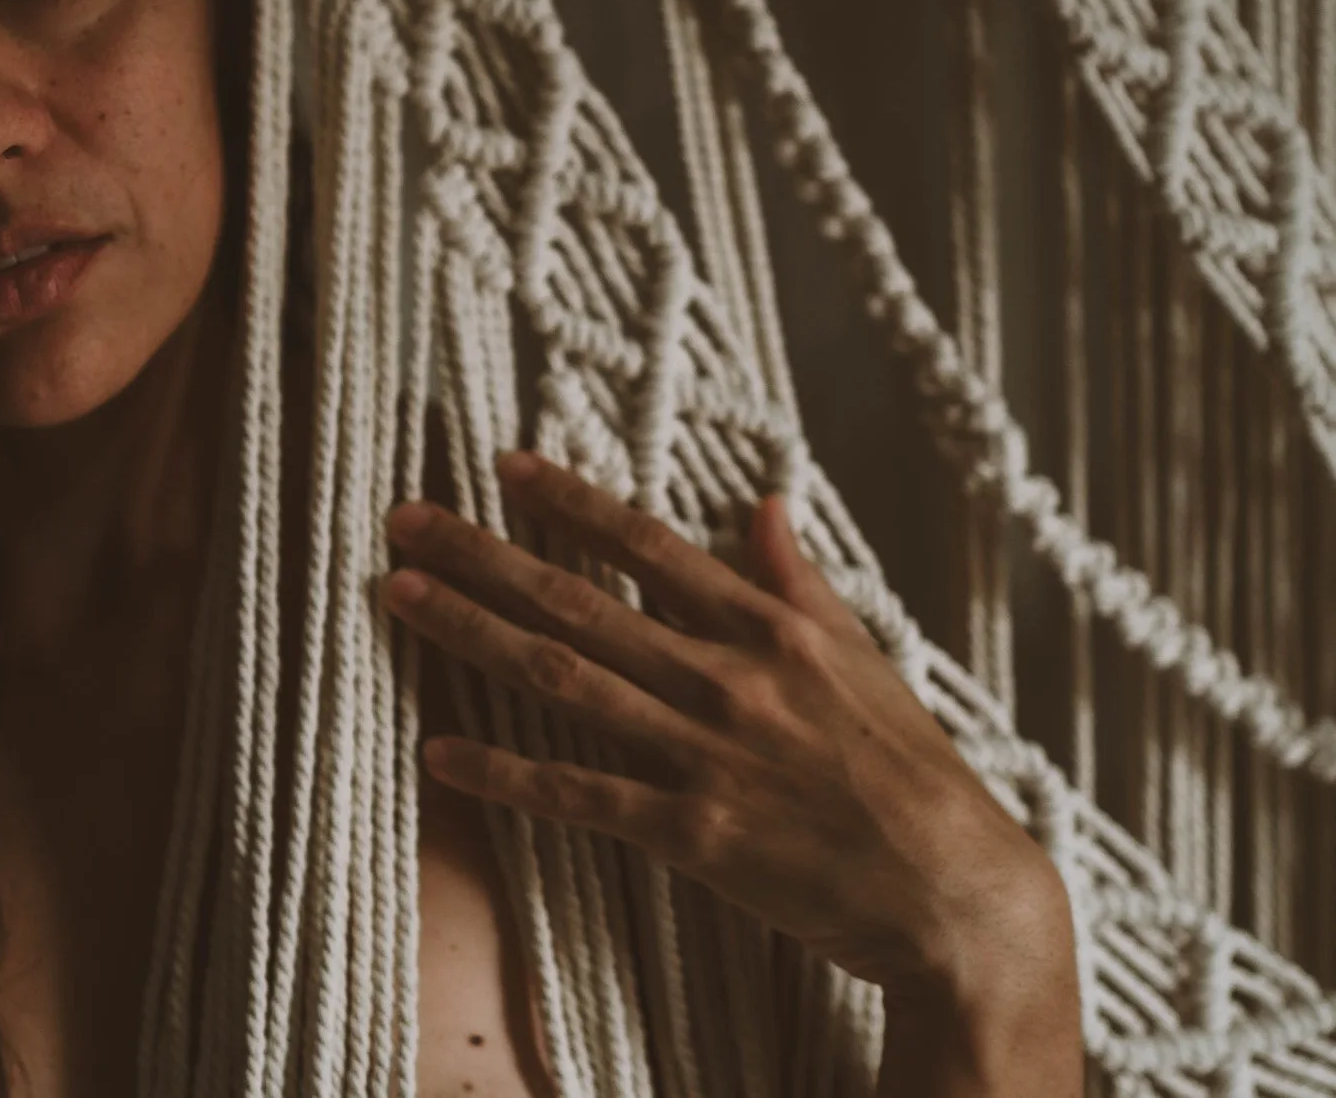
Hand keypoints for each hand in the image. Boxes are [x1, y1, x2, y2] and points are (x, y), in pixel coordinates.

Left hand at [377, 451, 1074, 1018]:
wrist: (956, 893)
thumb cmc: (912, 772)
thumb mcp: (864, 657)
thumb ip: (797, 581)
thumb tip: (763, 501)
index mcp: (769, 629)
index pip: (648, 545)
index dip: (570, 500)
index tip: (504, 463)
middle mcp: (726, 678)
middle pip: (578, 602)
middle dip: (481, 555)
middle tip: (403, 522)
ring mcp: (704, 753)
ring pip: (561, 679)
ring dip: (471, 633)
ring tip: (399, 596)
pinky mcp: (692, 832)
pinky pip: (578, 794)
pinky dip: (504, 773)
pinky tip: (440, 752)